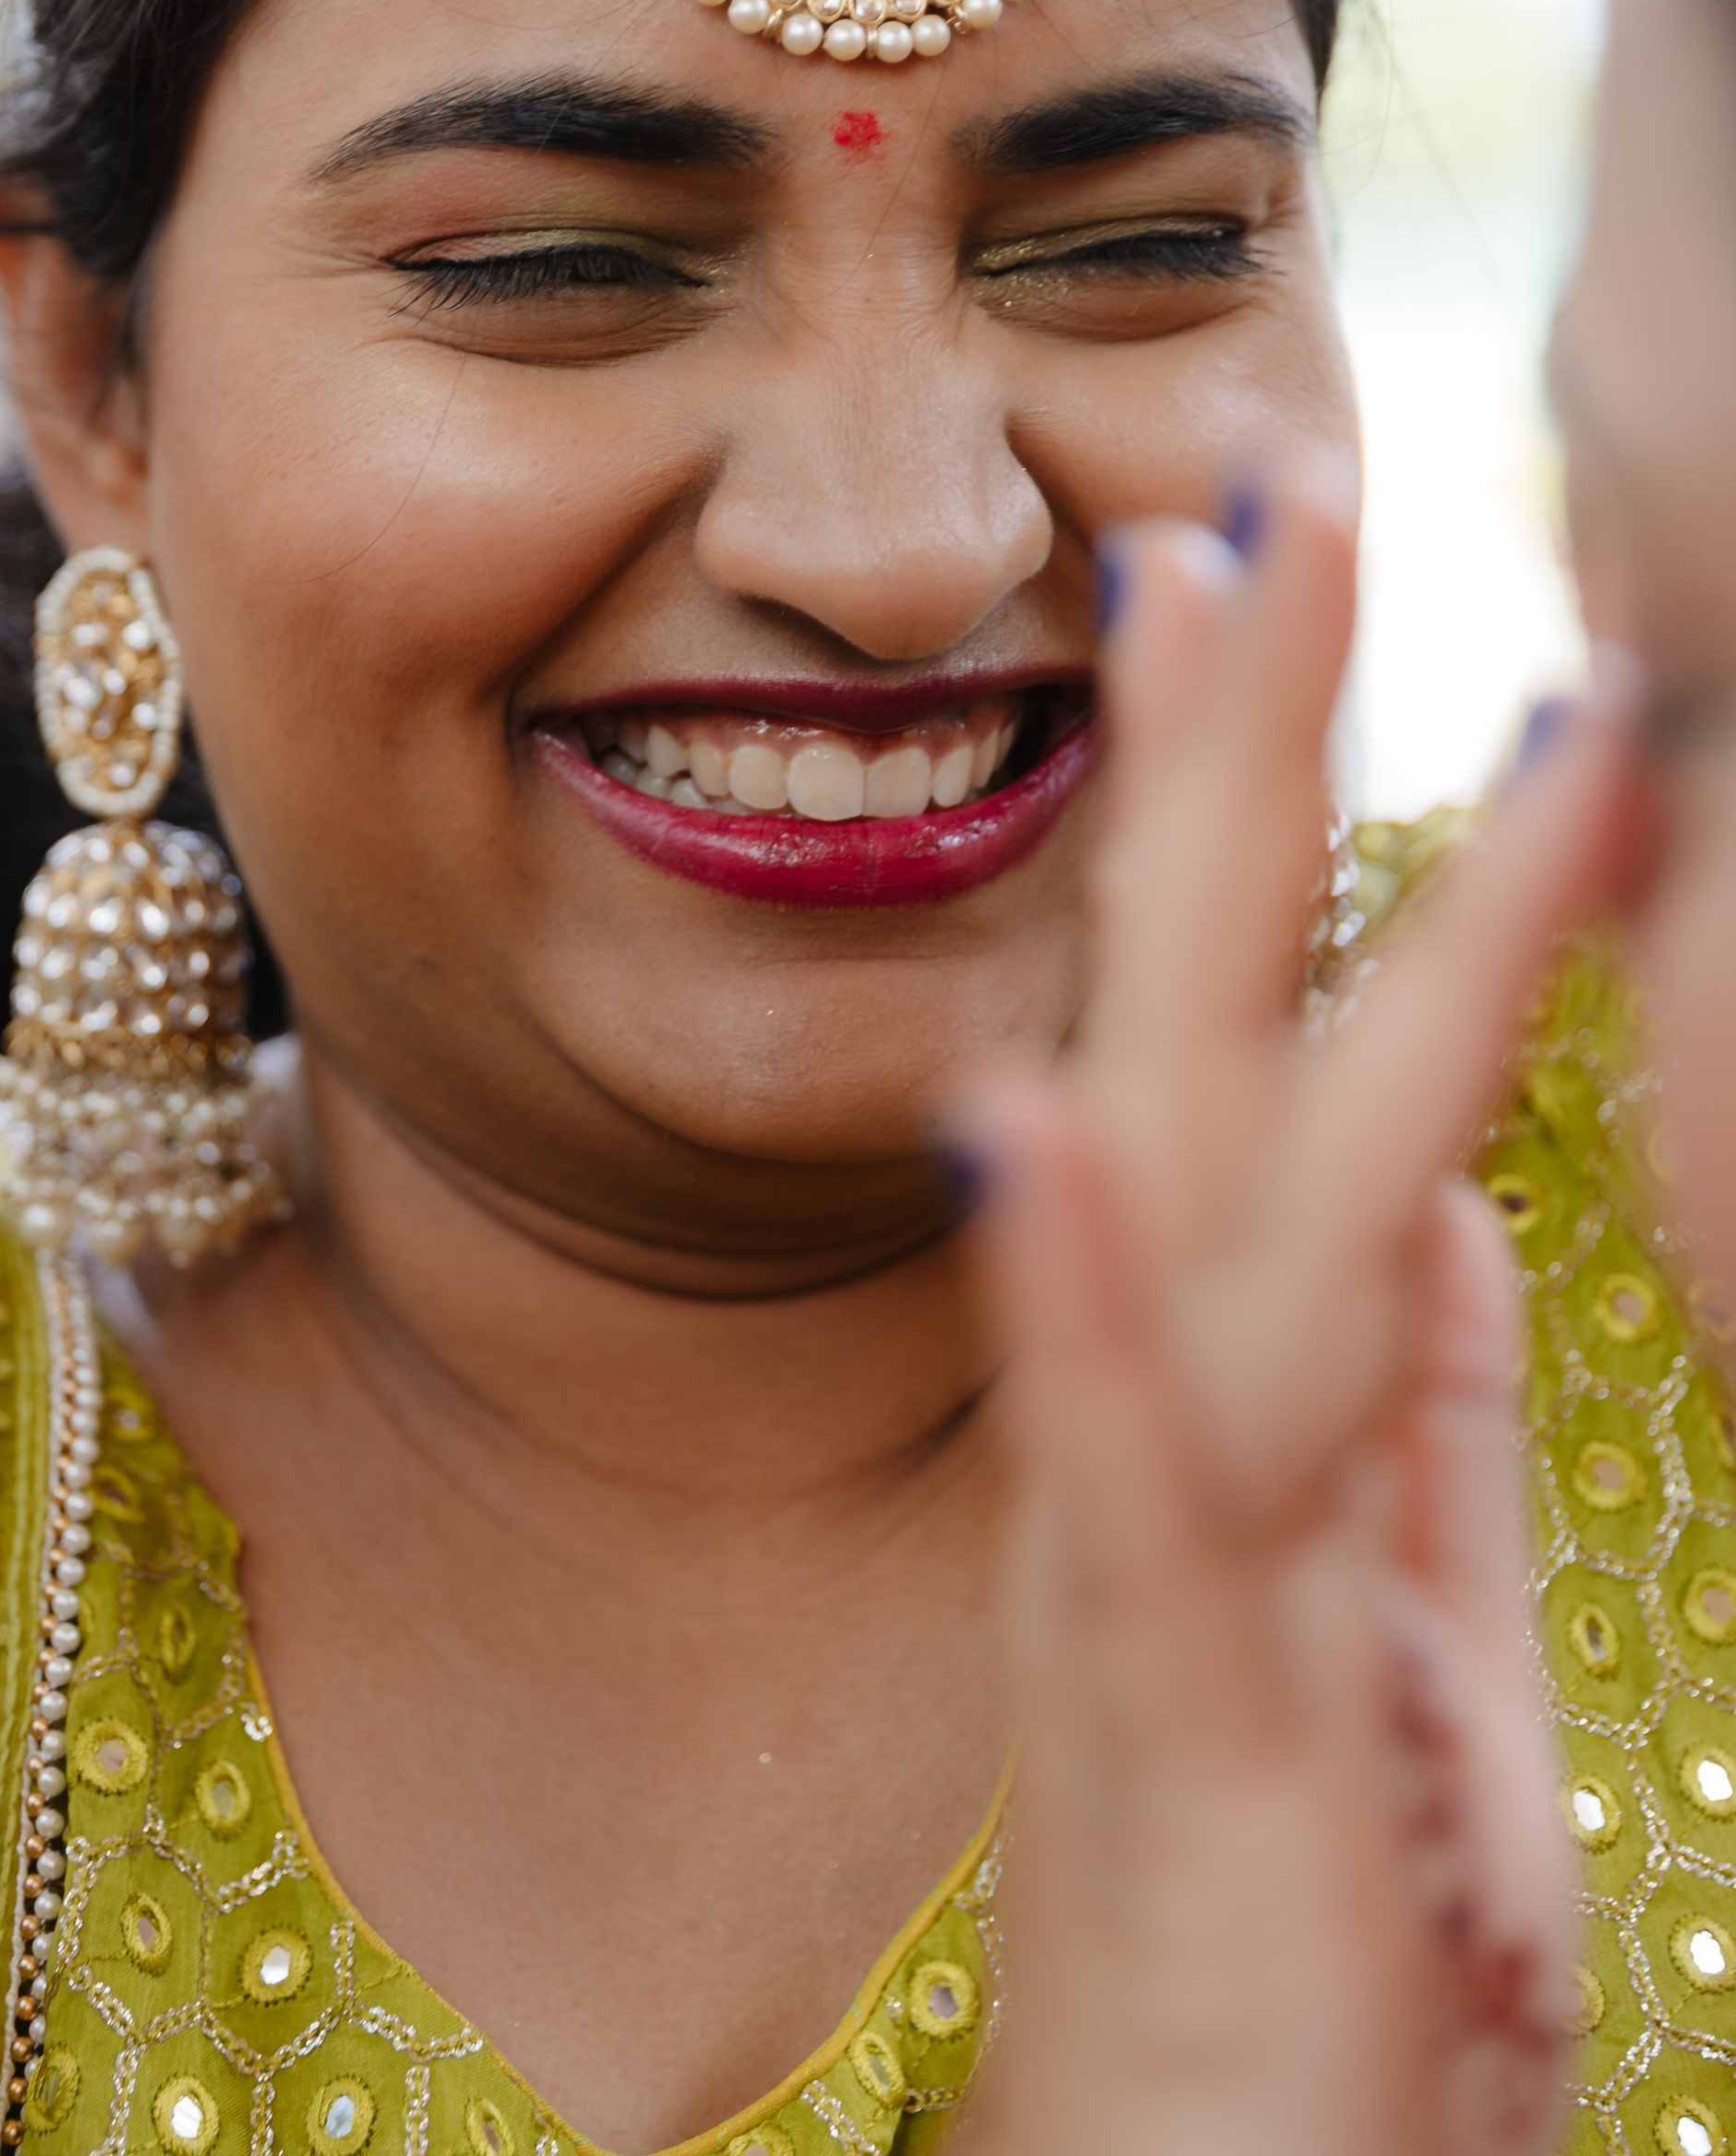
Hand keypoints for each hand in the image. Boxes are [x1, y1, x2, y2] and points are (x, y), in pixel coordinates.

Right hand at [957, 474, 1649, 2155]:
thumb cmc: (1315, 2013)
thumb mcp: (1407, 1669)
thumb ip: (1409, 1431)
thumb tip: (1443, 1200)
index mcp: (1227, 1436)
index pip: (1254, 1065)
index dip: (1270, 818)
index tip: (1265, 572)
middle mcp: (1166, 1457)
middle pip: (1202, 1037)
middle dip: (1242, 752)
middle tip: (1260, 473)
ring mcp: (1159, 1577)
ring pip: (1208, 1183)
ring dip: (1216, 900)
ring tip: (1219, 628)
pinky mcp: (1169, 1740)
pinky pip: (1119, 1491)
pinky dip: (1079, 1300)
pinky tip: (1030, 1111)